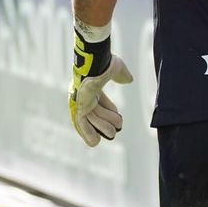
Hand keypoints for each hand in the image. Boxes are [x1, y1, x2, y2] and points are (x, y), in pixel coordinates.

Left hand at [69, 31, 133, 146]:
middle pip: (96, 112)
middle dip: (107, 121)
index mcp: (93, 86)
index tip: (119, 119)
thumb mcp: (117, 69)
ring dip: (103, 128)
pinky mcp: (79, 107)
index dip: (110, 110)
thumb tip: (128, 79)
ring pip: (92, 120)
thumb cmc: (106, 63)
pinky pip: (82, 124)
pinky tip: (95, 142)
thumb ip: (122, 75)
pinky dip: (87, 134)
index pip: (100, 102)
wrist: (98, 63)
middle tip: (117, 128)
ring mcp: (81, 101)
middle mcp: (85, 95)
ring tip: (113, 134)